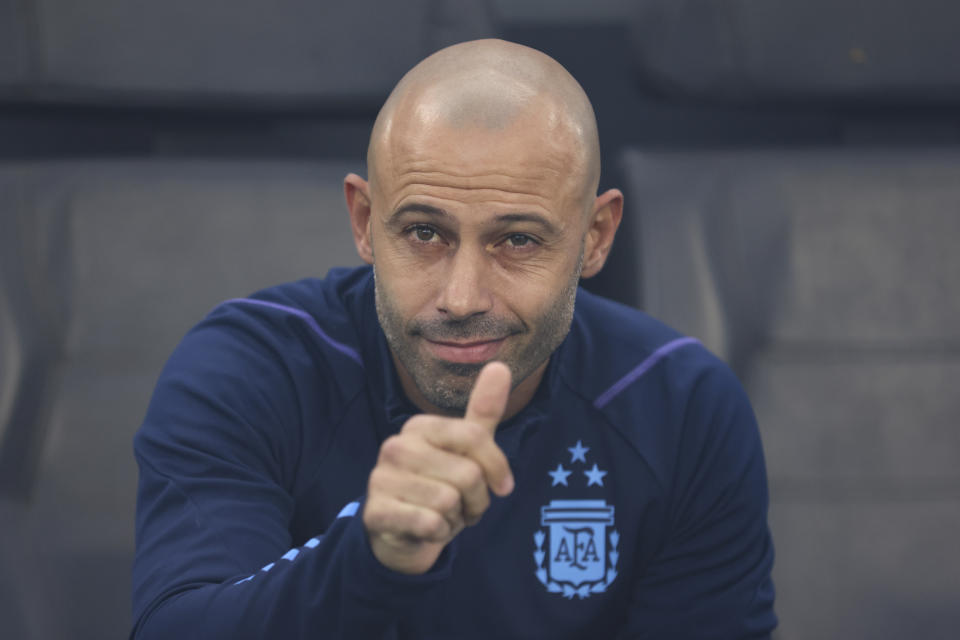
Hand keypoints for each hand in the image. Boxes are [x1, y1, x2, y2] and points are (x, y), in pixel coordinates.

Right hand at [362, 361, 514, 573]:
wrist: (401, 533)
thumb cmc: (439, 486)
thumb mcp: (466, 449)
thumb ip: (483, 410)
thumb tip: (501, 366)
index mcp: (420, 426)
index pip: (476, 437)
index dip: (498, 468)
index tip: (502, 486)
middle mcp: (397, 446)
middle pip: (468, 475)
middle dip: (477, 500)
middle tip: (463, 506)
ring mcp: (381, 478)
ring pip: (450, 502)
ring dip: (456, 519)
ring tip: (443, 516)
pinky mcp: (375, 512)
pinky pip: (429, 524)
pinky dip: (438, 534)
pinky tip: (427, 529)